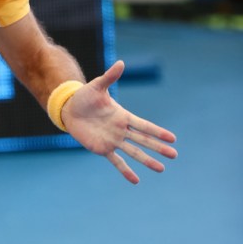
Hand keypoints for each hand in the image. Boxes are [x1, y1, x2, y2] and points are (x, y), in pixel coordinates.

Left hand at [62, 60, 177, 183]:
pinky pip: (116, 161)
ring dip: (147, 161)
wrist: (69, 109)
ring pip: (134, 153)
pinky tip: (135, 180)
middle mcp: (121, 130)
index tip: (173, 138)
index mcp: (123, 116)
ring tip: (161, 169)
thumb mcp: (97, 86)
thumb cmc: (85, 96)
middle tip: (174, 155)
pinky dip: (125, 170)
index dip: (158, 132)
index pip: (144, 125)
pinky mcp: (102, 149)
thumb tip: (121, 63)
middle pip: (144, 140)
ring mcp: (113, 140)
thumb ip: (110, 77)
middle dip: (158, 148)